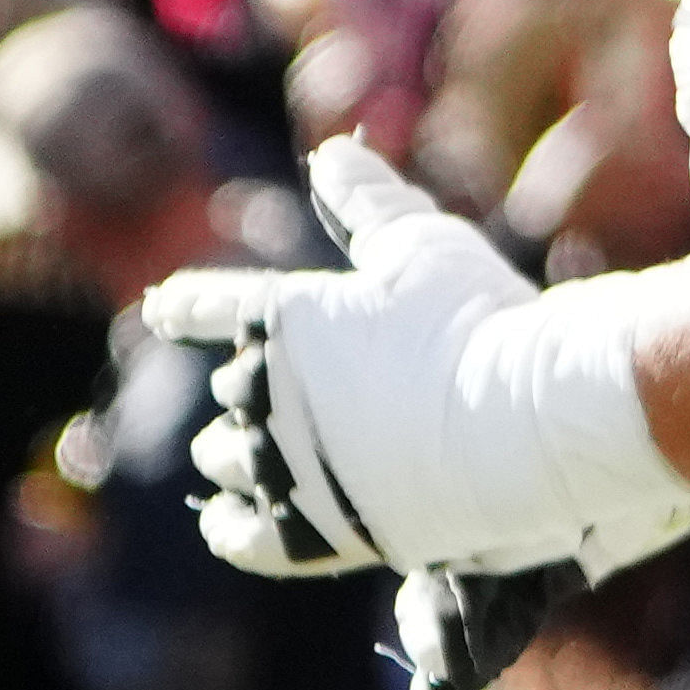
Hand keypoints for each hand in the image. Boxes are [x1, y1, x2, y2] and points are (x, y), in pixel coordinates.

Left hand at [142, 139, 689, 579]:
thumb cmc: (478, 317)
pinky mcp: (320, 529)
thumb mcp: (422, 243)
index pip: (211, 306)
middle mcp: (268, 393)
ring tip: (236, 455)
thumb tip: (330, 153)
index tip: (162, 309)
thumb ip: (367, 202)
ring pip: (229, 459)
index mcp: (284, 318)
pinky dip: (231, 526)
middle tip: (266, 390)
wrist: (528, 417)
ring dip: (233, 452)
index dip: (185, 306)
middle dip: (246, 384)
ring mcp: (290, 466)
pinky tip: (226, 522)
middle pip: (232, 387)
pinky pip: (246, 537)